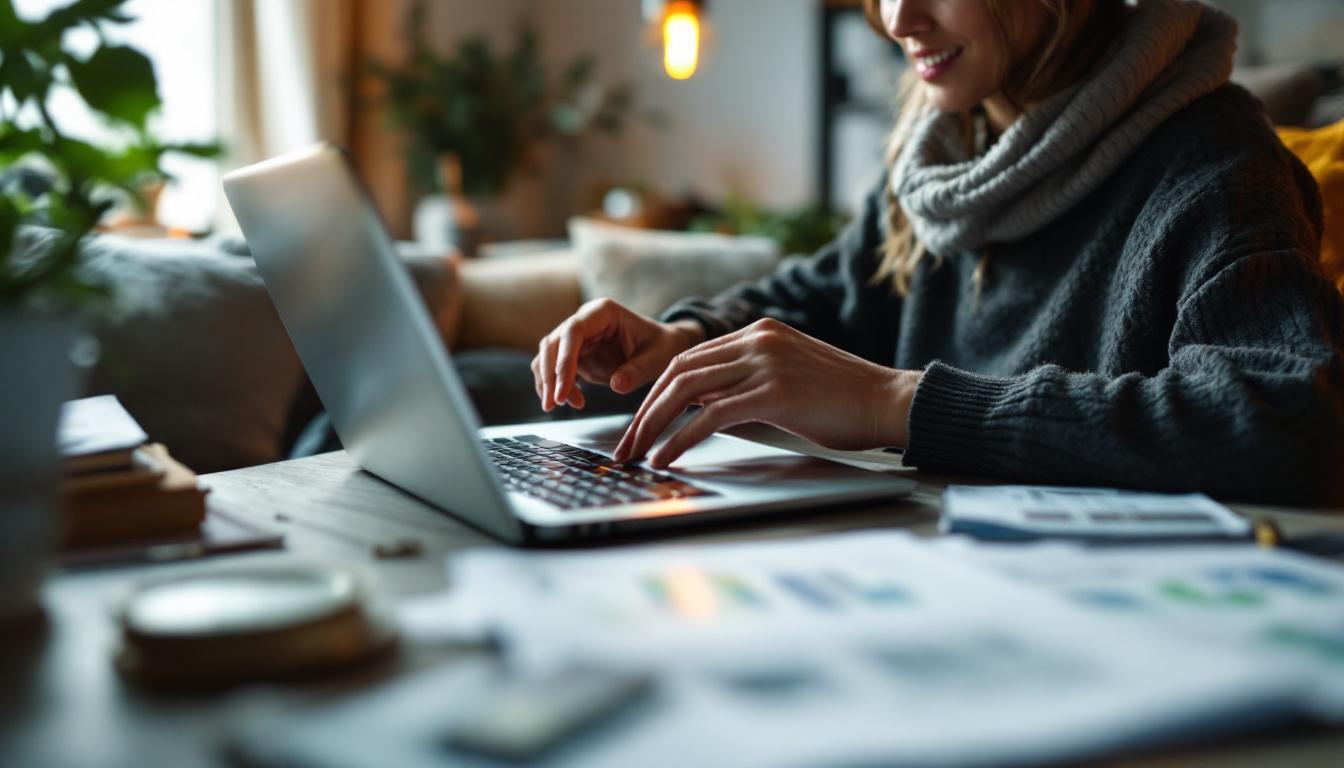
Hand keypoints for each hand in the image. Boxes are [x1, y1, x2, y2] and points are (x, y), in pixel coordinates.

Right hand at [531, 298, 706, 411]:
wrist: (662, 347)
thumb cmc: (661, 346)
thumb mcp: (657, 358)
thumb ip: (637, 370)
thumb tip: (617, 385)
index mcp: (603, 312)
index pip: (572, 331)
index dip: (563, 360)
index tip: (563, 389)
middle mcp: (585, 321)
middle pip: (553, 343)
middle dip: (549, 375)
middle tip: (554, 403)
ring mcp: (578, 338)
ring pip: (548, 356)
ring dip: (548, 382)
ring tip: (560, 405)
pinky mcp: (576, 355)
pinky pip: (556, 369)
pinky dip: (557, 386)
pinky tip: (573, 401)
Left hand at [613, 318, 921, 467]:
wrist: (889, 401)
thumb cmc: (844, 400)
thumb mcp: (788, 379)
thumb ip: (748, 384)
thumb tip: (705, 410)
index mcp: (759, 332)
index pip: (689, 358)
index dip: (655, 391)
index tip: (638, 421)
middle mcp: (757, 340)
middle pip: (678, 371)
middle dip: (644, 411)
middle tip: (625, 444)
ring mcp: (765, 363)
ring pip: (687, 390)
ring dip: (653, 425)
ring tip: (635, 454)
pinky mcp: (774, 392)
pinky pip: (712, 415)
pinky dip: (682, 439)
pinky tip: (667, 457)